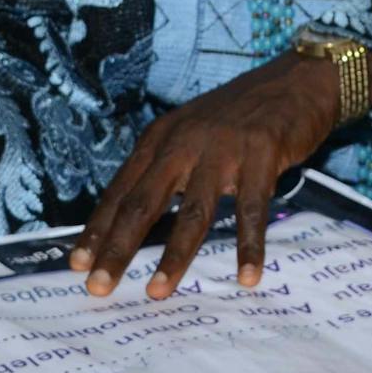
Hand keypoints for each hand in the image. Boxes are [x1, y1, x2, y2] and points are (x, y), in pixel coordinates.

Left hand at [69, 54, 337, 299]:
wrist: (295, 80)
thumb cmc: (239, 116)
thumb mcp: (190, 134)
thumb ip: (165, 169)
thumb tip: (133, 220)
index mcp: (161, 139)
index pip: (121, 191)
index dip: (98, 229)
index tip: (76, 264)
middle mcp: (184, 142)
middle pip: (143, 203)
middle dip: (118, 248)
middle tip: (97, 286)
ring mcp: (223, 148)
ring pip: (193, 212)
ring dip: (174, 256)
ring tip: (158, 292)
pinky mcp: (261, 154)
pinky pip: (252, 209)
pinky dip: (249, 246)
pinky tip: (247, 276)